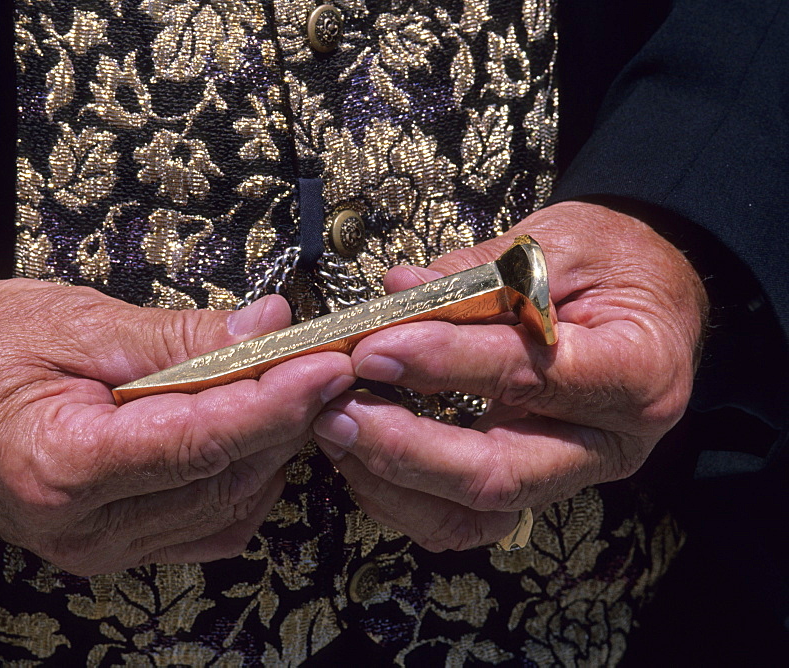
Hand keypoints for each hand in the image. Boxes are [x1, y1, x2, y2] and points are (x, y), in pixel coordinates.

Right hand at [0, 280, 352, 574]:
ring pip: (226, 506)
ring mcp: (104, 548)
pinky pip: (209, 525)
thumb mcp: (74, 323)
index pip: (197, 441)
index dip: (274, 401)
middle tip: (328, 361)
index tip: (328, 363)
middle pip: (221, 477)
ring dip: (272, 447)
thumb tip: (267, 325)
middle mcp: (86, 528)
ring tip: (297, 386)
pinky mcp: (120, 545)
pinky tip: (256, 432)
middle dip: (286, 418)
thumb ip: (176, 335)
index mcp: (61, 467)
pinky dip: (246, 478)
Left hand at [313, 201, 707, 550]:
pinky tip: (362, 454)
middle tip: (337, 411)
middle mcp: (610, 443)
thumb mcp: (556, 243)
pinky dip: (405, 496)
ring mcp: (571, 474)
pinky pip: (463, 517)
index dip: (444, 362)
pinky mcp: (534, 485)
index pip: (529, 376)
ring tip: (337, 430)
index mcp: (636, 371)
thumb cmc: (609, 262)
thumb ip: (479, 274)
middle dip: (405, 449)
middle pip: (498, 476)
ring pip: (474, 515)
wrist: (650, 292)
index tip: (375, 346)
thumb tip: (398, 292)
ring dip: (394, 483)